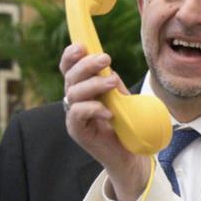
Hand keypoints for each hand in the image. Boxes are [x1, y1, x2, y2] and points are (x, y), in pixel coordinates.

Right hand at [61, 43, 148, 200]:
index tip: (83, 45)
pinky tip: (108, 112)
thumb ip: (112, 84)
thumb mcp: (122, 99)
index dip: (71, 56)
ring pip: (73, 93)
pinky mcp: (78, 132)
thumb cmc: (127, 125)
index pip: (69, 68)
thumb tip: (109, 70)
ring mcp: (74, 117)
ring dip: (93, 84)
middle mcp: (75, 101)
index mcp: (83, 89)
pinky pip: (77, 114)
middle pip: (70, 77)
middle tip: (106, 59)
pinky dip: (92, 108)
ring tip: (113, 84)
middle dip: (86, 64)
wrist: (131, 155)